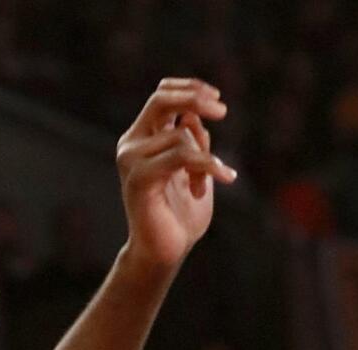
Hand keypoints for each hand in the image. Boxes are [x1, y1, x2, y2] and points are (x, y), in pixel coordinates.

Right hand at [116, 78, 236, 267]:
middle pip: (161, 100)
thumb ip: (193, 140)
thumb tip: (195, 115)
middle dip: (194, 98)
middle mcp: (132, 145)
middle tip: (223, 110)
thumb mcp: (194, 169)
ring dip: (205, 159)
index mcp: (142, 139)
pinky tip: (226, 178)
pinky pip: (182, 155)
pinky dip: (208, 165)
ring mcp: (131, 160)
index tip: (216, 96)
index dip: (188, 88)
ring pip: (181, 135)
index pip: (161, 96)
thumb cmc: (181, 214)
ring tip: (203, 186)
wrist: (165, 252)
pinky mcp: (139, 177)